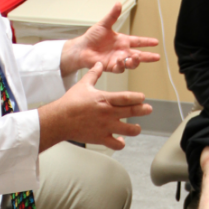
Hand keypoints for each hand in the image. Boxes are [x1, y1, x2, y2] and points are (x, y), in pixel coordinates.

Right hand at [38, 62, 152, 151]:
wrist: (60, 120)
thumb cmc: (70, 103)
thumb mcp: (83, 84)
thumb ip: (94, 74)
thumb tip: (99, 64)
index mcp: (105, 99)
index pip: (127, 97)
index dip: (138, 98)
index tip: (142, 97)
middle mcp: (108, 113)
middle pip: (132, 111)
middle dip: (143, 110)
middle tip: (148, 109)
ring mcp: (105, 127)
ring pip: (129, 130)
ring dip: (136, 129)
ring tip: (137, 127)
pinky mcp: (101, 138)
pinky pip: (116, 144)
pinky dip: (121, 143)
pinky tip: (121, 140)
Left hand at [60, 3, 159, 76]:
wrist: (82, 48)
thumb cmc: (92, 37)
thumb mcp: (104, 24)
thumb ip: (113, 16)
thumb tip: (118, 4)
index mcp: (122, 41)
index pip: (138, 41)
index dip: (147, 42)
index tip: (156, 42)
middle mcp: (122, 51)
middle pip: (139, 55)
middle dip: (148, 57)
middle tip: (156, 57)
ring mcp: (117, 60)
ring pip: (131, 63)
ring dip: (135, 62)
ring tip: (136, 57)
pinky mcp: (111, 66)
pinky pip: (119, 68)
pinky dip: (121, 65)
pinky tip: (120, 60)